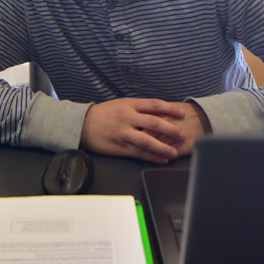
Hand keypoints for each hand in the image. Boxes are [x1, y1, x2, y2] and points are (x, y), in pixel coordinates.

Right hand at [80, 98, 206, 163]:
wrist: (81, 124)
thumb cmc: (103, 114)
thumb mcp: (120, 104)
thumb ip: (138, 108)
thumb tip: (159, 112)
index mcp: (129, 105)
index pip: (154, 105)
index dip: (170, 109)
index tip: (182, 113)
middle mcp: (127, 118)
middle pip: (154, 123)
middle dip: (170, 130)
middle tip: (182, 134)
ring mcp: (123, 133)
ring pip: (147, 141)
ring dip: (163, 148)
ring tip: (174, 153)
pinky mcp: (119, 147)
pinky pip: (139, 153)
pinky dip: (152, 157)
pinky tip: (161, 159)